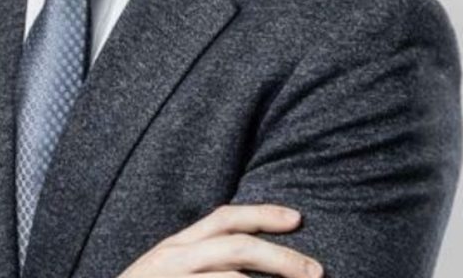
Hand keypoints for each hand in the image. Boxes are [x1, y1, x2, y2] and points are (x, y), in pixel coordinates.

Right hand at [117, 203, 322, 277]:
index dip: (262, 213)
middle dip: (281, 256)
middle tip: (317, 271)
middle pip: (236, 245)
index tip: (297, 217)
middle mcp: (173, 257)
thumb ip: (201, 262)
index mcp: (177, 246)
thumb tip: (247, 267)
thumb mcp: (169, 271)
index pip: (224, 218)